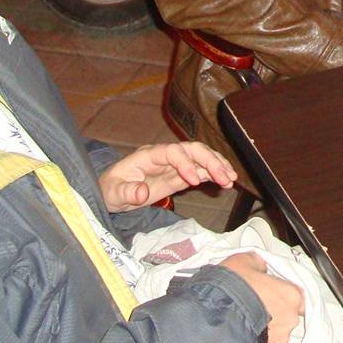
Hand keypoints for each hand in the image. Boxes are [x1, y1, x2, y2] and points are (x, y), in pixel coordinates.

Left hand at [98, 141, 236, 211]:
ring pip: (200, 157)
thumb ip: (127, 192)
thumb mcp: (114, 193)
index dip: (186, 163)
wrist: (112, 193)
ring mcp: (174, 164)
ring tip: (231, 179)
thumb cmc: (111, 190)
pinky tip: (227, 181)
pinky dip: (214, 174)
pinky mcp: (179, 175)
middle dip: (210, 161)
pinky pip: (200, 170)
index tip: (194, 181)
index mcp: (149, 155)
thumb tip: (142, 192)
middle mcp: (165, 155)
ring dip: (217, 166)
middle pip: (192, 150)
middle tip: (226, 177)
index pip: (172, 152)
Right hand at [219, 252, 303, 342]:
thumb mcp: (243, 261)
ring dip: (266, 327)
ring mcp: (279, 339)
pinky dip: (256, 341)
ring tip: (245, 320)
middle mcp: (291, 319)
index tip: (270, 292)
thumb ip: (258, 263)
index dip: (282, 293)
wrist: (215, 319)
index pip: (296, 295)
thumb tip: (261, 266)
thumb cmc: (233, 287)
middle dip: (274, 311)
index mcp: (291, 294)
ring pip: (276, 332)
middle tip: (255, 305)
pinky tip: (242, 333)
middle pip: (287, 314)